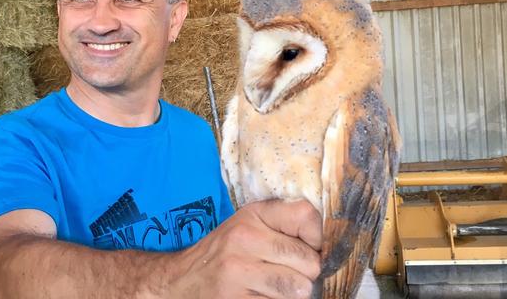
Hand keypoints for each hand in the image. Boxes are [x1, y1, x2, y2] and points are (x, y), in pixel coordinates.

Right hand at [168, 199, 321, 298]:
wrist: (180, 281)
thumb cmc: (225, 254)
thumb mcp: (249, 227)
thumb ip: (283, 227)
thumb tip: (327, 247)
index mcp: (252, 215)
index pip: (307, 216)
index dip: (316, 239)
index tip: (306, 248)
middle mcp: (245, 238)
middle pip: (310, 262)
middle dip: (305, 274)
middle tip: (286, 274)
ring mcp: (238, 271)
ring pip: (299, 289)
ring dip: (292, 294)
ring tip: (272, 288)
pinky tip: (259, 296)